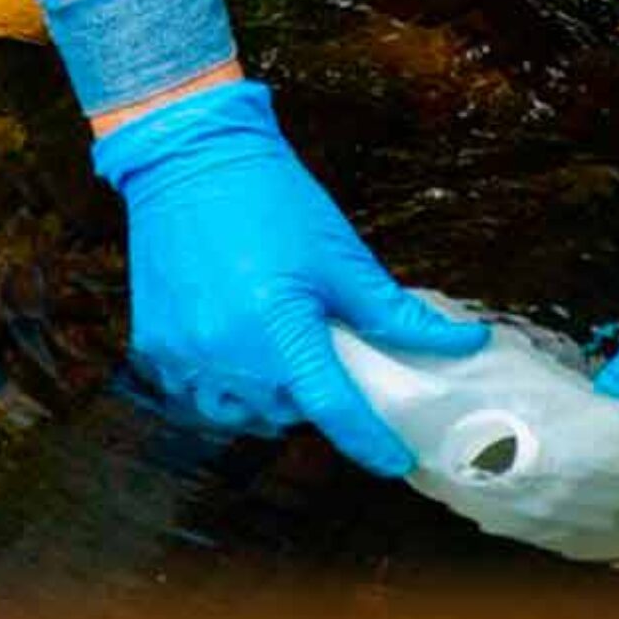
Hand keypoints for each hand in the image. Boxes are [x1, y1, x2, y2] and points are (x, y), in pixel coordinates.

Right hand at [92, 79, 487, 474]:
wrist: (193, 158)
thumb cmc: (272, 200)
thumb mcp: (343, 259)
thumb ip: (398, 314)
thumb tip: (462, 342)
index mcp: (279, 330)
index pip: (335, 410)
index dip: (371, 442)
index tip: (397, 461)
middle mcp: (226, 353)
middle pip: (288, 411)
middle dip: (316, 397)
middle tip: (331, 362)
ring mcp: (185, 354)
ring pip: (241, 411)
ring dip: (271, 398)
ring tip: (286, 358)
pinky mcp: (156, 346)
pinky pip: (199, 393)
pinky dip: (228, 386)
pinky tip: (244, 354)